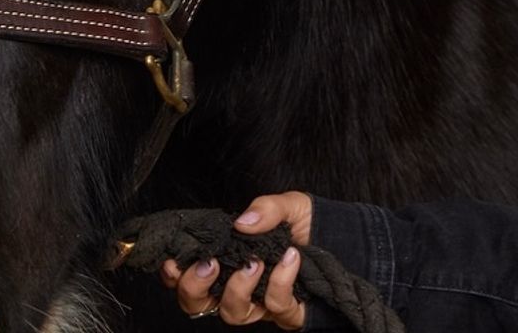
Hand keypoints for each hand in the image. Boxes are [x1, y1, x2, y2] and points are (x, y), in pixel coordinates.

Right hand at [161, 192, 314, 327]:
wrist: (344, 238)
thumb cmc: (308, 224)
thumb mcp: (287, 205)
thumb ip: (264, 208)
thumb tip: (241, 223)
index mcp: (227, 260)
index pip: (186, 275)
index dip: (173, 273)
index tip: (173, 260)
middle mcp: (238, 285)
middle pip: (197, 304)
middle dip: (194, 288)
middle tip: (209, 265)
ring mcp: (260, 302)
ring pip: (232, 313)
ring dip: (238, 288)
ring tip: (256, 262)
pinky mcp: (286, 311)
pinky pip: (275, 305)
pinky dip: (281, 280)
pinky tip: (292, 258)